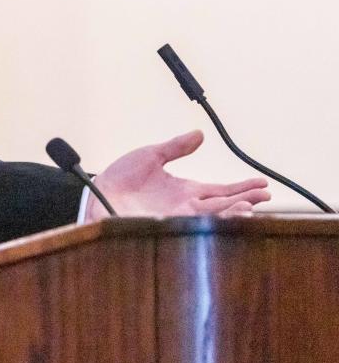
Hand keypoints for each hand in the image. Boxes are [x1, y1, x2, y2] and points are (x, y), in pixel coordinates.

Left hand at [86, 129, 269, 221]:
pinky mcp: (163, 226)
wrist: (98, 191)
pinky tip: (219, 221)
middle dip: (244, 202)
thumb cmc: (122, 176)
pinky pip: (189, 227)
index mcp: (186, 190)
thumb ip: (175, 147)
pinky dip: (206, 225)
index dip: (242, 188)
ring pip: (211, 219)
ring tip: (248, 208)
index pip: (221, 190)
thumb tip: (199, 134)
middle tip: (263, 198)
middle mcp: (185, 207)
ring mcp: (176, 218)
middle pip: (222, 206)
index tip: (263, 185)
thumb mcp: (151, 155)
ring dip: (230, 214)